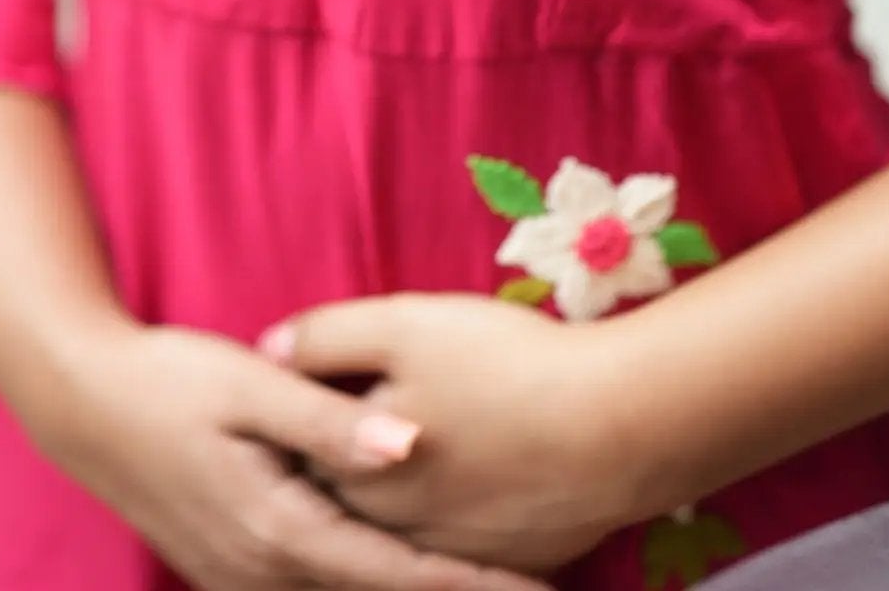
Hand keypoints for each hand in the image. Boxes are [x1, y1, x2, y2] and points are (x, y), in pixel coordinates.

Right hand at [44, 316, 553, 590]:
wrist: (81, 404)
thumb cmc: (170, 380)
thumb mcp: (250, 386)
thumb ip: (329, 421)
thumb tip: (410, 444)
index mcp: (279, 530)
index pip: (397, 576)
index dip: (470, 588)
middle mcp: (263, 573)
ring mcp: (242, 578)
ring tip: (487, 578)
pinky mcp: (230, 567)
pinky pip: (313, 588)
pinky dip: (365, 583)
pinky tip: (401, 566)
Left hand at [262, 294, 636, 574]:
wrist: (621, 426)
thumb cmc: (505, 365)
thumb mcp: (403, 325)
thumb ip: (326, 337)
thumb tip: (267, 350)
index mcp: (359, 479)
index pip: (301, 457)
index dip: (298, 419)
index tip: (301, 392)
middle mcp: (398, 534)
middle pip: (349, 500)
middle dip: (343, 464)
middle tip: (362, 418)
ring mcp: (457, 556)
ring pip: (407, 528)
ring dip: (401, 496)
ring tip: (427, 443)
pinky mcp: (512, 561)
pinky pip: (465, 545)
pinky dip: (459, 519)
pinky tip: (479, 477)